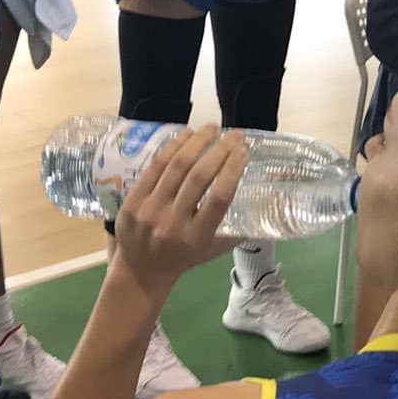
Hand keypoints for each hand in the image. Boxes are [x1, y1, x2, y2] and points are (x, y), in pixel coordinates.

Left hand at [111, 125, 248, 297]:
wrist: (140, 270)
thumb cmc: (184, 258)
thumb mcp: (212, 250)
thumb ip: (235, 231)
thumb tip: (264, 204)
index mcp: (197, 237)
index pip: (218, 198)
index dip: (232, 171)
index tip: (243, 152)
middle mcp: (173, 223)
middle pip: (199, 177)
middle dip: (220, 150)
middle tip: (235, 135)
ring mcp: (150, 210)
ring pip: (176, 167)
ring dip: (198, 142)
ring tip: (213, 127)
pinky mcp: (133, 200)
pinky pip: (155, 167)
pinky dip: (173, 147)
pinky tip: (188, 134)